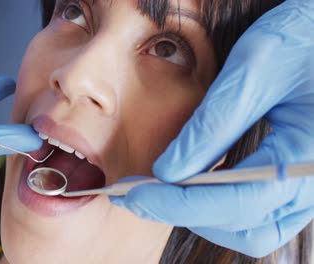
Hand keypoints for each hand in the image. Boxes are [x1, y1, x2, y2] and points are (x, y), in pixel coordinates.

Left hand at [110, 0, 313, 257]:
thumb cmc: (304, 37)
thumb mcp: (255, 69)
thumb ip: (213, 123)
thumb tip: (168, 170)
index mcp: (310, 155)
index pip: (239, 201)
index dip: (179, 203)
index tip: (134, 195)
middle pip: (245, 228)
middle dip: (186, 214)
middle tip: (140, 193)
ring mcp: (309, 187)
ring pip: (252, 229)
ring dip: (202, 215)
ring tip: (161, 189)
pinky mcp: (297, 181)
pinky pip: (258, 212)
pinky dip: (219, 205)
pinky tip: (191, 181)